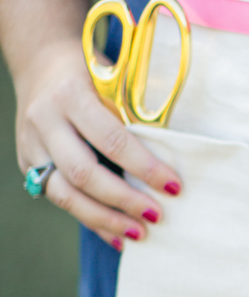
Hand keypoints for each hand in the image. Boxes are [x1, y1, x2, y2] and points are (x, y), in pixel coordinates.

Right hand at [16, 36, 182, 249]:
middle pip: (83, 173)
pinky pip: (58, 199)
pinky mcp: (27, 163)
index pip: (112, 139)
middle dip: (124, 200)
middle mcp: (45, 122)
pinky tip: (115, 236)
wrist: (40, 61)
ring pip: (64, 194)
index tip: (174, 187)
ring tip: (139, 234)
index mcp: (71, 95)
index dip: (144, 167)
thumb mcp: (113, 77)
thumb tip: (172, 155)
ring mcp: (31, 145)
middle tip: (157, 216)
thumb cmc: (90, 70)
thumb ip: (133, 111)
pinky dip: (89, 219)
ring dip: (104, 219)